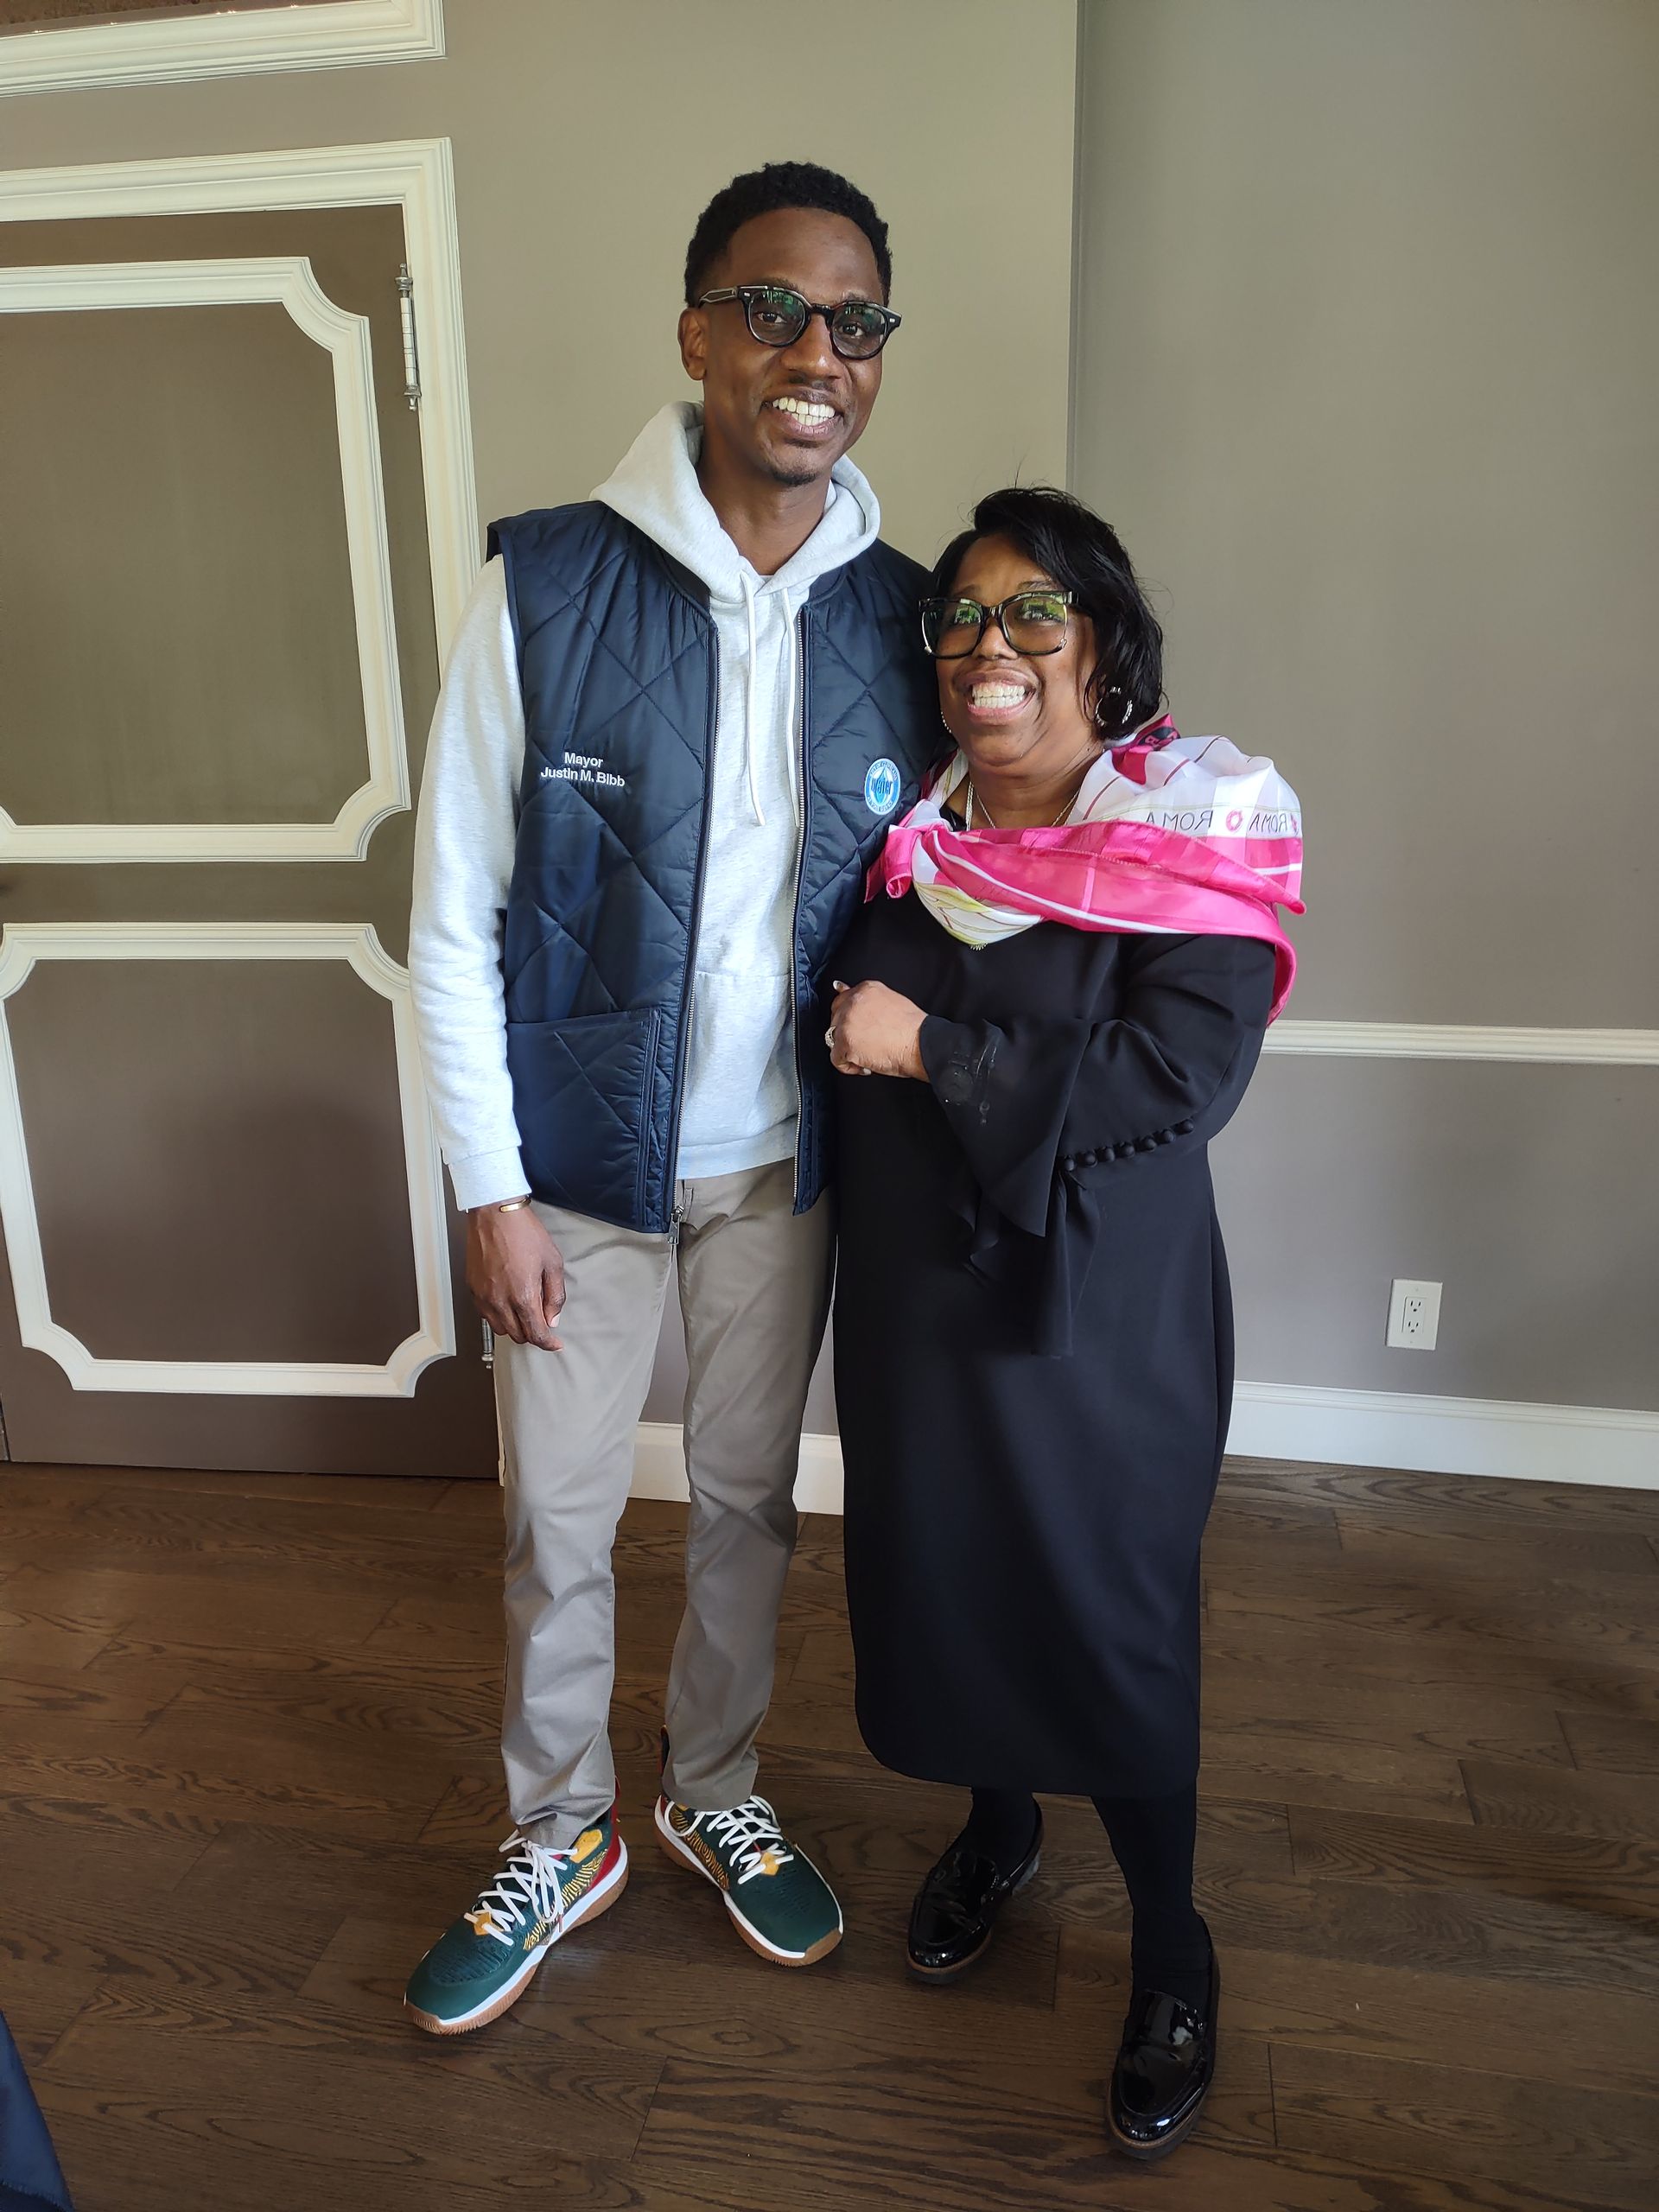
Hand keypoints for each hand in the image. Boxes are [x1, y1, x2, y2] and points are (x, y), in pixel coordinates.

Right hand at [466, 1203, 565, 1349]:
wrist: (495, 1214)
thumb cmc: (524, 1233)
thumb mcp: (553, 1262)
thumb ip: (555, 1295)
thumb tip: (553, 1318)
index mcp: (522, 1296)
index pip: (536, 1334)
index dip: (548, 1343)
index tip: (555, 1344)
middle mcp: (499, 1301)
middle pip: (518, 1336)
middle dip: (533, 1333)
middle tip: (542, 1319)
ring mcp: (483, 1297)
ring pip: (500, 1329)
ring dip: (515, 1326)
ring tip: (524, 1309)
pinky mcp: (472, 1289)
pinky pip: (486, 1315)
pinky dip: (498, 1315)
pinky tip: (507, 1301)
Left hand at [827, 979, 926, 1079]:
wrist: (921, 1043)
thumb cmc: (913, 1028)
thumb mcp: (891, 1002)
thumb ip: (868, 1000)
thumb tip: (843, 989)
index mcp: (866, 989)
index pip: (842, 1001)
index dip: (848, 1020)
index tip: (856, 1030)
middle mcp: (853, 1002)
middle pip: (835, 1020)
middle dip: (846, 1035)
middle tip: (866, 1044)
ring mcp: (847, 1022)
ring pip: (833, 1039)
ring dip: (848, 1050)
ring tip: (869, 1055)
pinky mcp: (845, 1042)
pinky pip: (836, 1059)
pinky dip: (849, 1067)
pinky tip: (866, 1065)